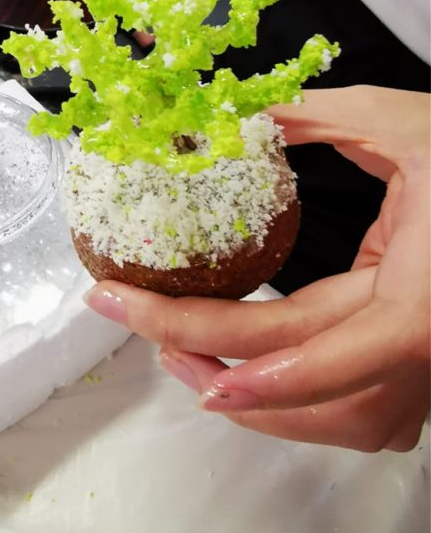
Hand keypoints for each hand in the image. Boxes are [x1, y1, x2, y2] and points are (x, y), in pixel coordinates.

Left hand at [84, 86, 429, 451]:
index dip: (267, 373)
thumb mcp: (405, 123)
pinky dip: (286, 395)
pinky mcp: (416, 364)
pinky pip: (348, 407)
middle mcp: (424, 347)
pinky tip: (235, 366)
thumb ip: (318, 117)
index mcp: (423, 298)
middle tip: (131, 312)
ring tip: (173, 346)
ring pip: (330, 417)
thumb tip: (238, 115)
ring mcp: (425, 368)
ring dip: (246, 394)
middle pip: (307, 379)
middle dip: (208, 355)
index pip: (335, 351)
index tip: (196, 366)